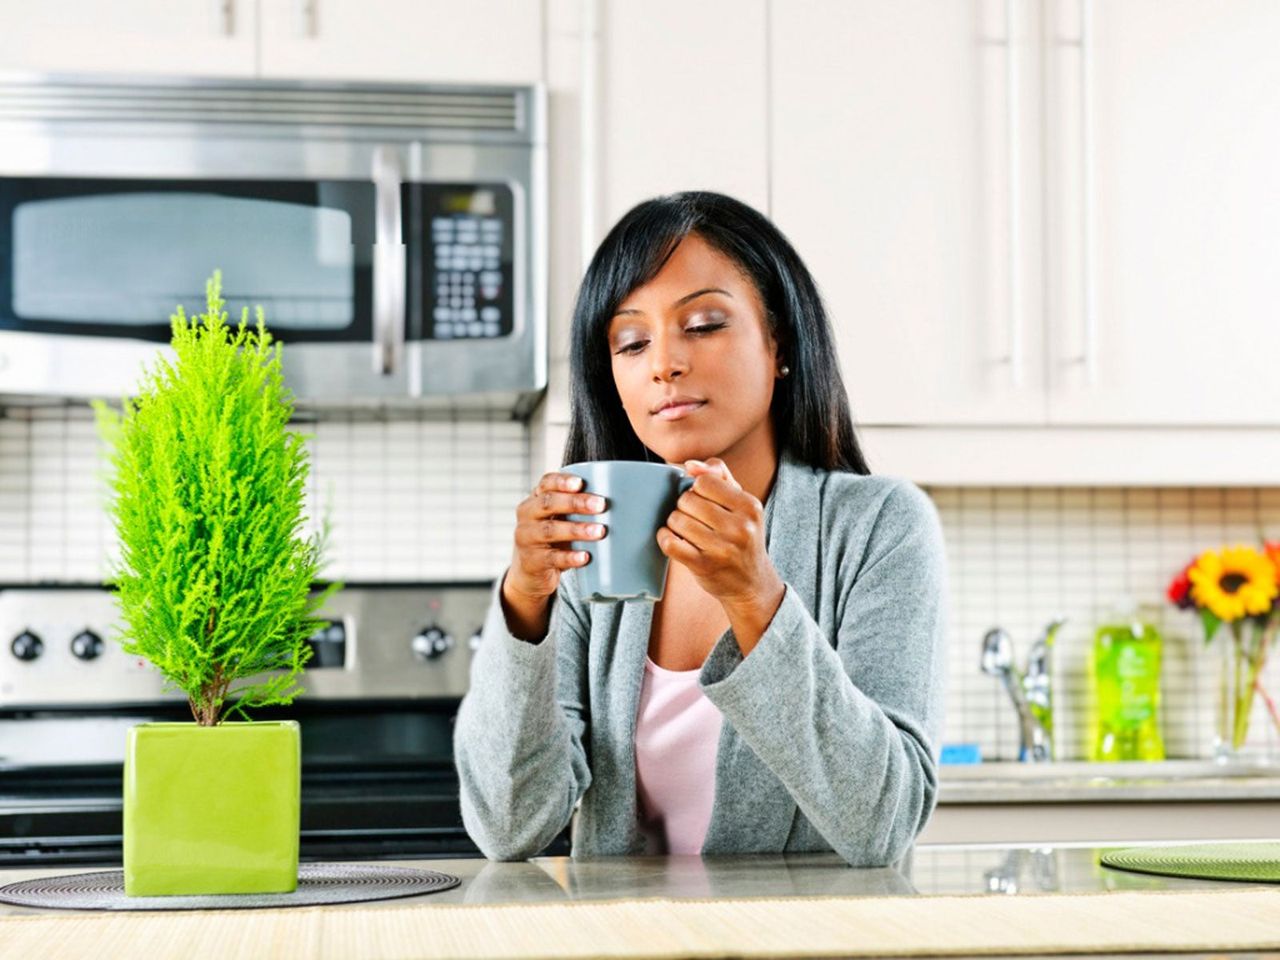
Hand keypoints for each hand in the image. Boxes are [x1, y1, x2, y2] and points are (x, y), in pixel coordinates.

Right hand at [506, 471, 607, 601]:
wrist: (530, 573)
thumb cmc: (553, 540)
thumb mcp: (559, 520)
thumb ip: (577, 510)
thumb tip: (623, 501)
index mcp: (535, 500)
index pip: (546, 483)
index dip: (562, 481)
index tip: (581, 483)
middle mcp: (527, 516)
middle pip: (548, 503)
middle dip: (575, 503)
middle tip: (601, 505)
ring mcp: (527, 539)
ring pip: (550, 530)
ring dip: (577, 529)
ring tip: (600, 531)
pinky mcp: (532, 561)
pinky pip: (551, 558)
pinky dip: (570, 557)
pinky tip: (585, 556)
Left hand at [656, 458, 784, 636]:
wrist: (752, 583)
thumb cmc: (743, 538)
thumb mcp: (742, 504)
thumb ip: (720, 477)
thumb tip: (690, 465)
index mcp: (749, 506)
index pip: (704, 482)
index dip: (696, 489)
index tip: (702, 501)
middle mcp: (739, 527)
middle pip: (687, 500)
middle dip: (684, 507)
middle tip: (694, 518)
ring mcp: (721, 548)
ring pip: (677, 520)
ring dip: (675, 524)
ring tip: (686, 531)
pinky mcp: (704, 566)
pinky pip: (670, 543)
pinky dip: (665, 538)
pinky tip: (672, 539)